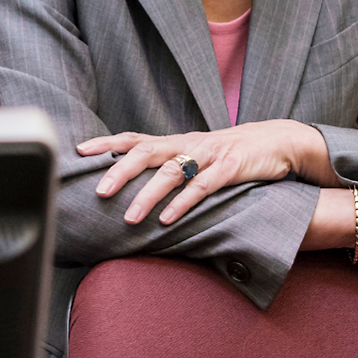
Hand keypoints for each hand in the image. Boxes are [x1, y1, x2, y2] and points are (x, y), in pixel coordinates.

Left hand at [75, 120, 334, 225]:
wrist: (277, 141)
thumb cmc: (230, 155)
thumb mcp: (197, 157)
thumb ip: (170, 166)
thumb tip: (134, 185)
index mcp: (176, 142)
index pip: (134, 138)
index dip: (107, 143)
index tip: (79, 151)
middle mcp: (188, 144)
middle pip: (146, 151)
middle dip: (120, 170)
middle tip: (99, 192)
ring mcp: (209, 154)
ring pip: (172, 171)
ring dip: (148, 195)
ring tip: (130, 218)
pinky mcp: (231, 167)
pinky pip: (203, 186)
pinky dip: (183, 202)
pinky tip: (168, 219)